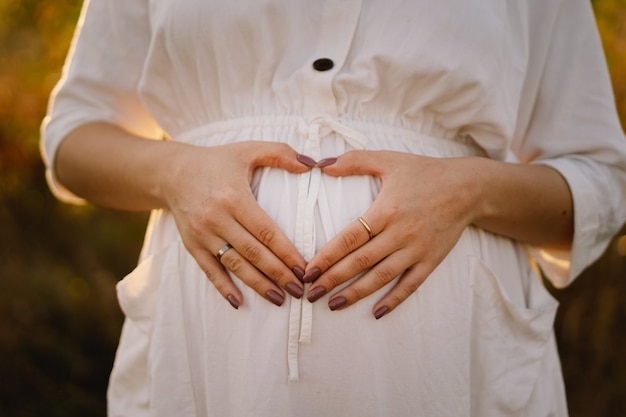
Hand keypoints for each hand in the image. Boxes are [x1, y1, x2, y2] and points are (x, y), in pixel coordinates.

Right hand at [162, 141, 311, 308]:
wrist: (172, 172)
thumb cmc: (217, 161)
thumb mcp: (248, 149)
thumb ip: (281, 153)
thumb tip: (313, 164)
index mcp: (234, 196)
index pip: (266, 231)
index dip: (286, 252)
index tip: (305, 268)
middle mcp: (216, 218)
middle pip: (253, 252)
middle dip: (278, 274)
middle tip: (300, 290)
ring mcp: (202, 234)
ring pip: (235, 265)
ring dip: (258, 284)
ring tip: (280, 299)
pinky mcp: (192, 245)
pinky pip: (209, 270)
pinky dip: (223, 287)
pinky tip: (239, 302)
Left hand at [304, 151, 483, 318]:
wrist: (468, 188)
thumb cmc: (424, 172)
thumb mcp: (389, 160)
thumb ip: (354, 161)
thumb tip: (322, 165)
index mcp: (386, 210)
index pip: (350, 238)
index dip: (328, 256)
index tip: (309, 270)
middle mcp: (400, 233)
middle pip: (361, 262)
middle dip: (334, 279)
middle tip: (312, 293)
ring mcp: (417, 250)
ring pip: (382, 277)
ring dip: (356, 293)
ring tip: (333, 305)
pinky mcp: (430, 260)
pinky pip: (410, 285)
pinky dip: (394, 300)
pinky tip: (376, 312)